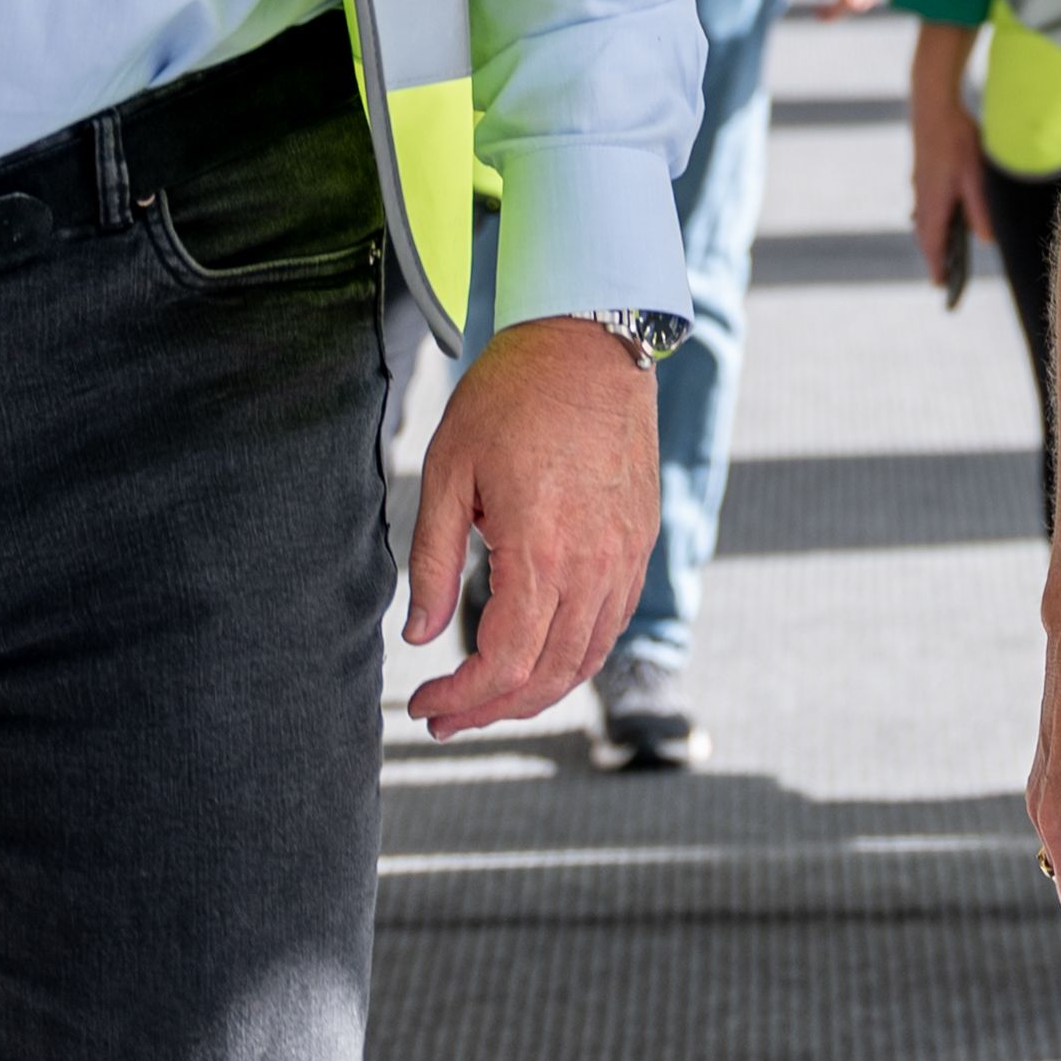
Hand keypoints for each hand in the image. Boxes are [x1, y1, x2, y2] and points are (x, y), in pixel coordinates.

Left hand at [400, 316, 661, 736]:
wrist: (590, 342)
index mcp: (542, 550)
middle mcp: (595, 564)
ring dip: (534, 692)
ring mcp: (626, 556)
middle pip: (547, 675)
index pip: (505, 662)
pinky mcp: (640, 542)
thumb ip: (434, 560)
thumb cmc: (512, 397)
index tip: (421, 703)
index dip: (462, 698)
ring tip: (486, 698)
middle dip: (491, 709)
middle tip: (444, 717)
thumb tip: (420, 635)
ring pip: (586, 658)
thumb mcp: (450, 471)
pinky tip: (536, 655)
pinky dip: (573, 657)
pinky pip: (611, 624)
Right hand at [903, 26, 992, 305]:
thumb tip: (986, 241)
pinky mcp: (922, 173)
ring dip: (933, 237)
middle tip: (942, 278)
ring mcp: (919, 185)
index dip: (937, 267)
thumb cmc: (956, 141)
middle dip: (935, 257)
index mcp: (934, 204)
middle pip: (927, 236)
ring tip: (943, 254)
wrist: (932, 105)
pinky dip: (932, 218)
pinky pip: (925, 204)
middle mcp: (922, 198)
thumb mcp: (976, 178)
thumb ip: (980, 211)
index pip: (933, 246)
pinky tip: (940, 217)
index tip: (940, 287)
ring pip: (925, 220)